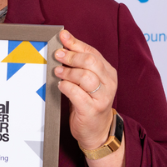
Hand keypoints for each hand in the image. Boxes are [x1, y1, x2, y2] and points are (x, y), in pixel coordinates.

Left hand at [54, 30, 118, 149]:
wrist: (96, 130)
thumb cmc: (88, 102)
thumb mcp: (86, 81)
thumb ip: (78, 64)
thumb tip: (63, 42)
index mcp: (108, 73)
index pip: (93, 52)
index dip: (76, 43)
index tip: (62, 36)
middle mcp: (109, 84)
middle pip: (90, 62)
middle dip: (71, 56)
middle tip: (57, 55)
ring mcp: (102, 97)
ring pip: (85, 76)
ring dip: (68, 72)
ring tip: (57, 72)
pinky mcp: (92, 110)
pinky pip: (78, 94)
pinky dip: (66, 87)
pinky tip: (61, 86)